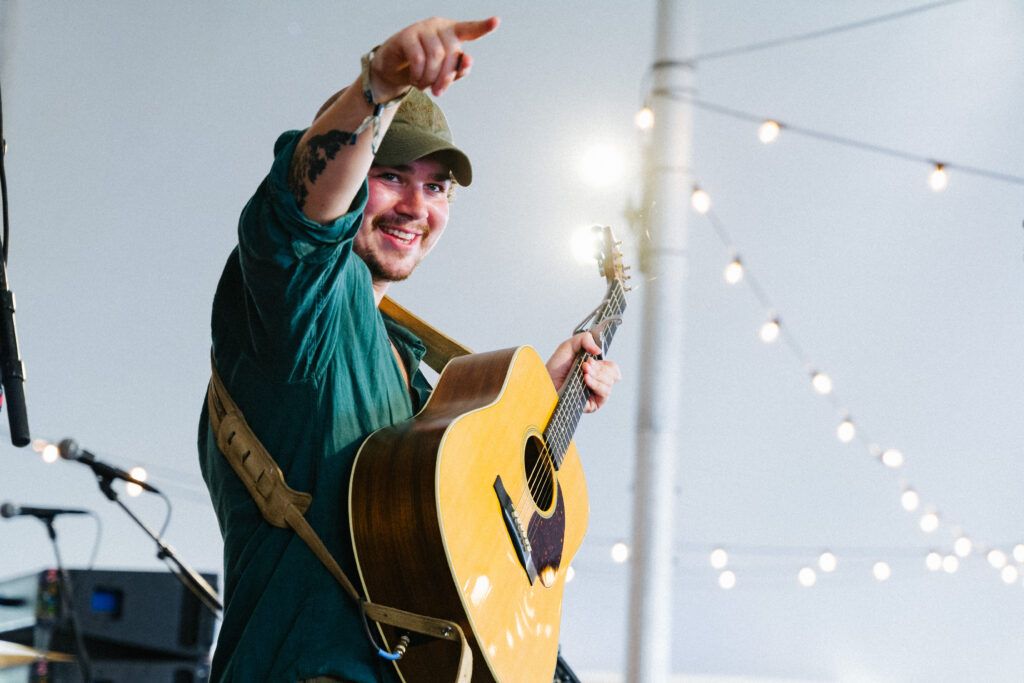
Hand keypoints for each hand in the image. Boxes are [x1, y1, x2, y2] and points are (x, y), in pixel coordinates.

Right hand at [371, 16, 499, 98]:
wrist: (394, 69)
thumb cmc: (425, 69)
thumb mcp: (444, 73)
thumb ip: (459, 69)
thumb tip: (468, 60)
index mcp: (453, 33)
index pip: (470, 29)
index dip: (483, 27)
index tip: (496, 21)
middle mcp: (439, 27)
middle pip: (451, 53)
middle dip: (445, 77)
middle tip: (438, 93)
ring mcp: (422, 28)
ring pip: (435, 56)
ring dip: (430, 78)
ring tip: (424, 86)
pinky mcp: (406, 35)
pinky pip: (418, 58)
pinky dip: (418, 74)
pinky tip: (415, 80)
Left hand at [546, 332, 621, 413]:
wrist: (545, 383)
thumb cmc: (555, 368)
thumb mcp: (569, 346)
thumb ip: (584, 339)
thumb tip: (599, 350)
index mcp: (595, 371)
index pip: (612, 367)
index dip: (604, 362)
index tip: (590, 359)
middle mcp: (597, 382)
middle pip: (613, 374)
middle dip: (598, 367)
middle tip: (584, 365)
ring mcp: (596, 394)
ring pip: (609, 382)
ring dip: (596, 375)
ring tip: (582, 373)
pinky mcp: (594, 404)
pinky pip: (605, 393)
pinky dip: (596, 384)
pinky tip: (585, 380)